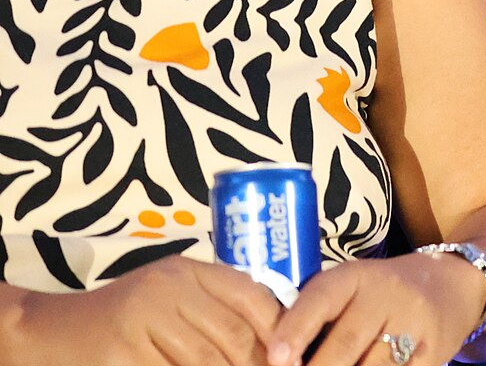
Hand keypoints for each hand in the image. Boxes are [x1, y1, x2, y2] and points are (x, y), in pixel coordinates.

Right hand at [12, 254, 282, 365]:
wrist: (51, 332)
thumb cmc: (122, 317)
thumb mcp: (171, 294)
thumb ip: (215, 304)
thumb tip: (276, 335)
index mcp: (187, 271)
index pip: (252, 296)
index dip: (279, 330)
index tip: (291, 356)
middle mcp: (168, 289)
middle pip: (233, 335)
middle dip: (256, 363)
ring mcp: (142, 321)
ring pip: (206, 361)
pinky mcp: (122, 354)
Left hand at [269, 255, 485, 365]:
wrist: (452, 285)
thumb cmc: (381, 294)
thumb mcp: (352, 289)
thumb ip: (316, 315)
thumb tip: (276, 359)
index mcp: (357, 277)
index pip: (322, 298)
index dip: (296, 329)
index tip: (277, 357)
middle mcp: (387, 294)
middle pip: (346, 342)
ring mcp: (415, 322)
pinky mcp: (435, 349)